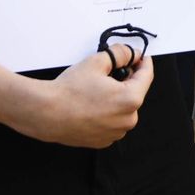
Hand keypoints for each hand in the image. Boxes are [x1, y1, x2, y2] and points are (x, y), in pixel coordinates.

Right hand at [16, 51, 152, 147]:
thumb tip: (131, 53)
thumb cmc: (70, 90)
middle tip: (109, 72)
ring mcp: (115, 133)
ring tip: (96, 91)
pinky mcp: (103, 141)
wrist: (47, 113)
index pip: (147, 76)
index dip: (144, 62)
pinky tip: (91, 105)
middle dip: (126, 81)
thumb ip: (120, 54)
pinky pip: (112, 122)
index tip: (140, 56)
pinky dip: (107, 112)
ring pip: (123, 109)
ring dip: (116, 98)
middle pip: (135, 93)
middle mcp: (127, 120)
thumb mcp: (97, 62)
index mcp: (130, 100)